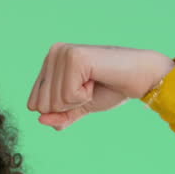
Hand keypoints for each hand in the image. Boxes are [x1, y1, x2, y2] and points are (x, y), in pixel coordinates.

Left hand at [26, 43, 173, 130]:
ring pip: (54, 101)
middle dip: (69, 105)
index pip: (34, 103)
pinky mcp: (74, 57)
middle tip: (90, 87)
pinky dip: (84, 96)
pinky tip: (96, 79)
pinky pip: (67, 95)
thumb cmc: (111, 89)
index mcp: (50, 62)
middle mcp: (53, 53)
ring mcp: (62, 53)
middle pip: (42, 104)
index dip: (60, 109)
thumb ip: (59, 116)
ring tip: (94, 82)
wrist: (140, 79)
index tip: (82, 92)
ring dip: (78, 100)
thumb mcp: (78, 107)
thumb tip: (40, 120)